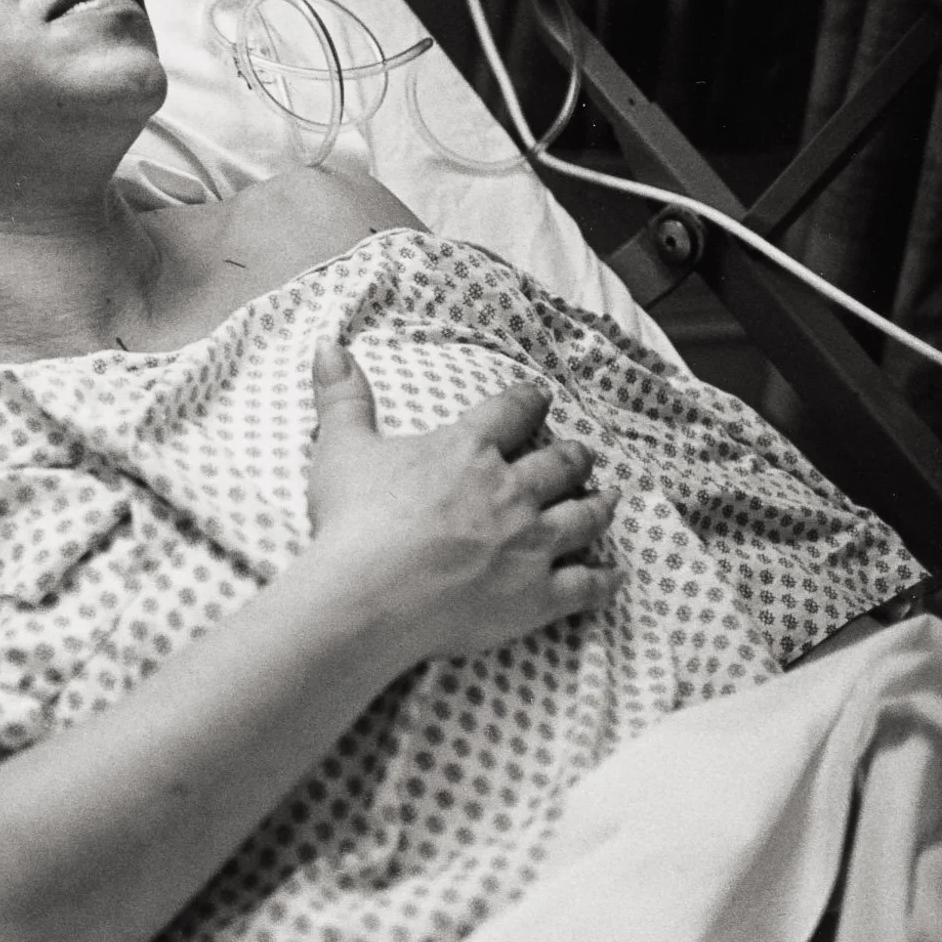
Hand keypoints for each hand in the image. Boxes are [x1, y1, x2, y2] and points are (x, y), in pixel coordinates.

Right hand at [302, 340, 621, 661]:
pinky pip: (585, 585)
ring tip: (609, 499)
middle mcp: (511, 492)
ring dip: (599, 506)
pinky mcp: (537, 595)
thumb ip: (342, 397)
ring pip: (582, 518)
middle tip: (580, 453)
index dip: (527, 402)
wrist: (369, 594)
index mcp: (467, 452)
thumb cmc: (353, 520)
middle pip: (558, 465)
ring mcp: (530, 544)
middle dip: (573, 457)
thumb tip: (328, 346)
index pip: (510, 414)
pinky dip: (604, 579)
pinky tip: (614, 574)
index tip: (539, 397)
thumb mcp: (341, 448)